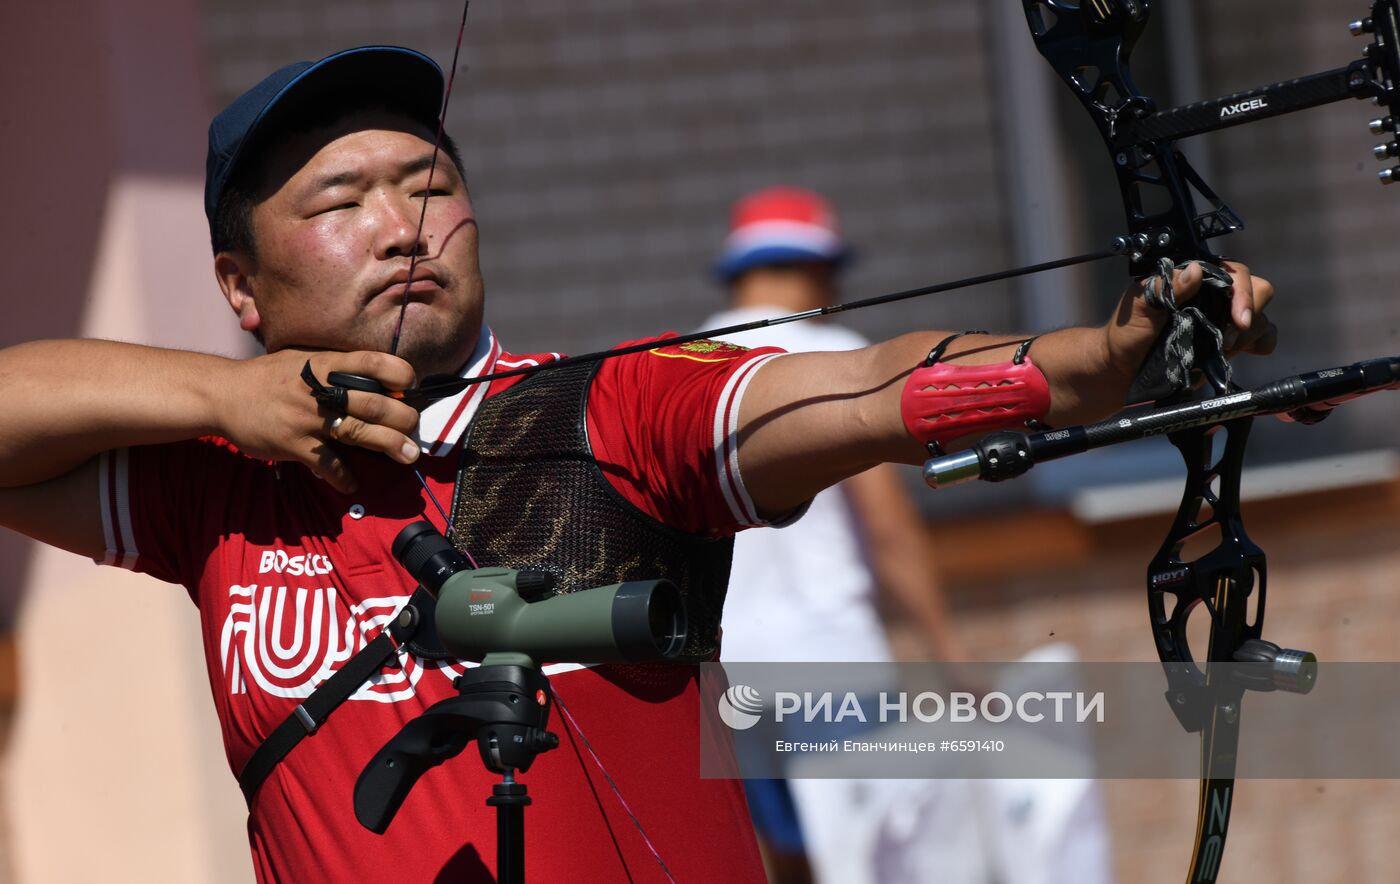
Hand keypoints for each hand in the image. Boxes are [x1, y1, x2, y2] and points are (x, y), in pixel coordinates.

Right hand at [216, 350, 419, 492]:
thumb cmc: (270, 377)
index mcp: (327, 364)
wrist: (222, 394)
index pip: (375, 362)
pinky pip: (328, 464)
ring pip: (359, 432)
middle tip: (414, 430)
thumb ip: (338, 368)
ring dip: (389, 445)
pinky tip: (351, 484)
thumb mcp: (304, 359)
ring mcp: (308, 417)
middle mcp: (321, 389)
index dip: (401, 374)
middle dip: (403, 418)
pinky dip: (343, 477)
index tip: (411, 388)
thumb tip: (378, 382)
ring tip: (407, 456)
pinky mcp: (294, 443)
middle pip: (375, 403)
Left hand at [1105, 259, 1277, 379]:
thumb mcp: (1139, 307)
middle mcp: (1215, 296)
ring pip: (1261, 316)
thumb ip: (1165, 287)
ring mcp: (1225, 319)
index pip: (1235, 272)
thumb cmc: (1127, 333)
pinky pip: (1263, 336)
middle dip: (1249, 315)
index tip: (1238, 320)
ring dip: (1249, 335)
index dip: (1242, 293)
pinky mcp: (1230, 343)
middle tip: (1226, 340)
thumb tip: (1195, 271)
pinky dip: (1263, 343)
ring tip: (1223, 349)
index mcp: (1195, 280)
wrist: (1123, 369)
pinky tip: (1252, 351)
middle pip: (1259, 290)